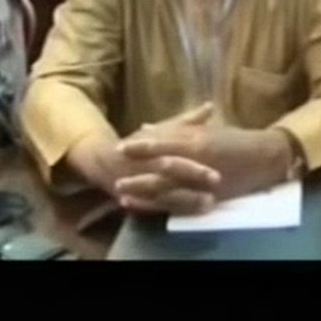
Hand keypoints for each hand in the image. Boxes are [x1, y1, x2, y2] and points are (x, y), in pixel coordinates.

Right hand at [67, 128, 220, 215]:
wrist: (101, 160)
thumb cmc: (139, 143)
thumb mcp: (161, 129)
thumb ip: (187, 120)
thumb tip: (211, 106)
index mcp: (152, 142)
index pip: (175, 144)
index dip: (195, 150)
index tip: (219, 154)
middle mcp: (144, 161)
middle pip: (169, 168)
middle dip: (192, 174)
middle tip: (217, 179)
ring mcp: (138, 183)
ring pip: (164, 191)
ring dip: (186, 198)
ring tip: (210, 202)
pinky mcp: (136, 200)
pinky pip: (156, 208)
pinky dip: (173, 211)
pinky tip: (191, 214)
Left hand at [118, 124, 292, 201]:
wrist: (266, 158)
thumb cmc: (237, 140)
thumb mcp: (208, 129)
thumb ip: (179, 129)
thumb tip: (147, 126)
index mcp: (199, 139)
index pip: (164, 141)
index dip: (142, 145)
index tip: (120, 147)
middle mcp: (198, 159)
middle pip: (160, 165)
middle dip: (136, 169)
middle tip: (113, 171)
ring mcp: (202, 178)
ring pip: (165, 185)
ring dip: (142, 188)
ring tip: (120, 191)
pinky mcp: (207, 195)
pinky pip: (177, 201)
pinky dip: (157, 203)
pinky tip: (141, 205)